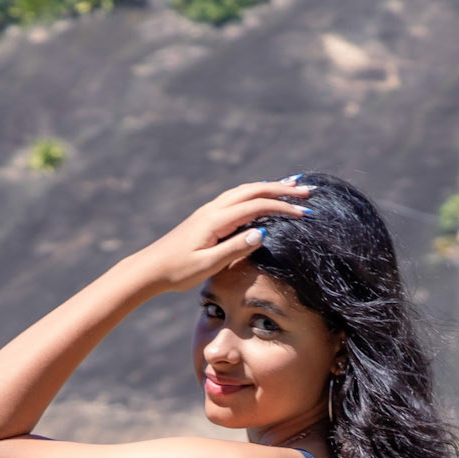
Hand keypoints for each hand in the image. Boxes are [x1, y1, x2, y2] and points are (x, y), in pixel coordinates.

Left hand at [135, 179, 310, 291]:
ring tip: (292, 186)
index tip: (305, 213)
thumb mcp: (208, 265)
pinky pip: (237, 197)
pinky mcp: (207, 216)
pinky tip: (262, 194)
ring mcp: (210, 210)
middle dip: (282, 189)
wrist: (151, 268)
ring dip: (270, 187)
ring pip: (245, 191)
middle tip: (307, 191)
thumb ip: (235, 248)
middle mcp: (214, 209)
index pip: (257, 207)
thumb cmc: (178, 271)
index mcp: (216, 220)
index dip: (283, 207)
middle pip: (254, 190)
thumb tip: (262, 232)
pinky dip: (255, 192)